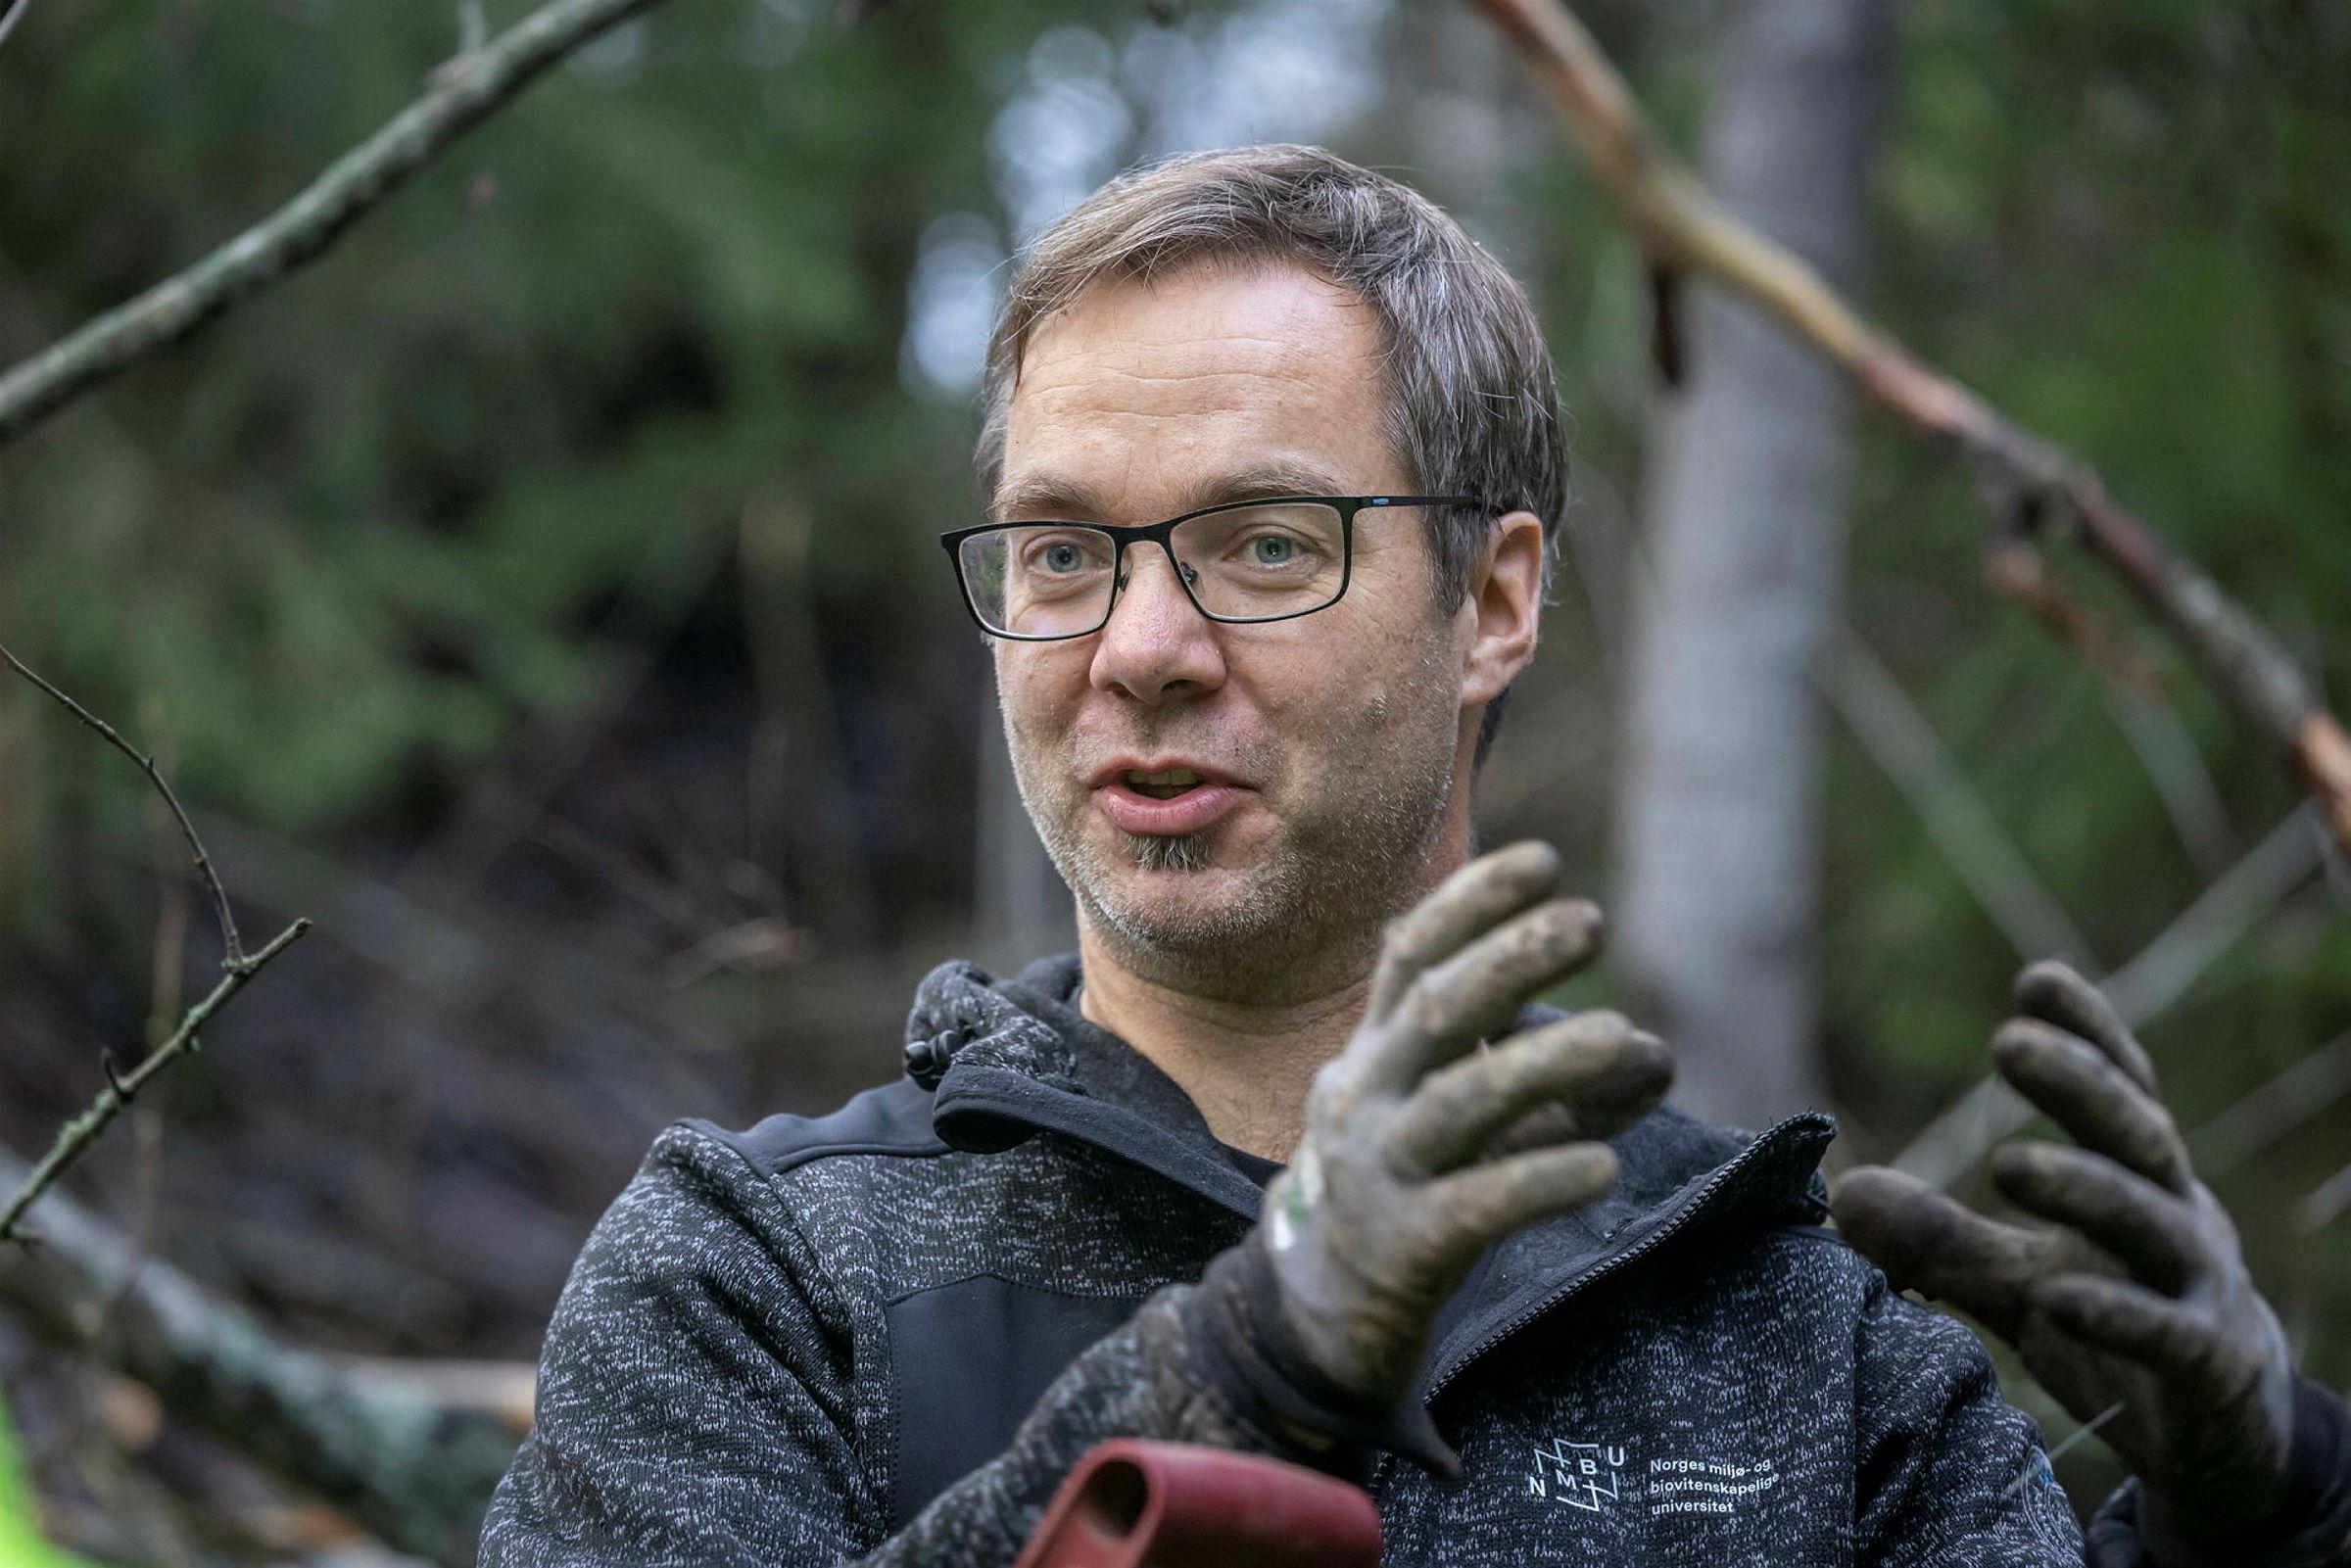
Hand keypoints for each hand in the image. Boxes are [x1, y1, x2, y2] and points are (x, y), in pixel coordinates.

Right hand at [1258, 841, 1671, 1429]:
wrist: (1321, 1318)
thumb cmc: (1414, 1191)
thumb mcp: (1470, 1122)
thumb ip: (1560, 1083)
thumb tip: (1658, 1053)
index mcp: (1375, 1050)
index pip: (1411, 955)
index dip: (1472, 902)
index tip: (1542, 859)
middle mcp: (1365, 1097)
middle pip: (1433, 1013)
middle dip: (1510, 959)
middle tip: (1591, 919)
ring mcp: (1378, 1172)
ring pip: (1458, 1104)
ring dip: (1542, 1063)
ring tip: (1622, 1035)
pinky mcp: (1404, 1249)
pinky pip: (1474, 1206)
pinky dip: (1538, 1180)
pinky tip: (1602, 1166)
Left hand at [1832, 960, 2296, 1547]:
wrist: (2220, 1436)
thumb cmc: (2112, 1323)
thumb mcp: (2018, 1279)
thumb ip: (1941, 1238)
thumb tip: (1841, 1192)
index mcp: (2137, 1179)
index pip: (2122, 1090)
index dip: (2090, 1033)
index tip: (2038, 979)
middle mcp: (2177, 1216)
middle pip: (2138, 1136)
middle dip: (2081, 1084)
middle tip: (2008, 1042)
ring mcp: (2201, 1289)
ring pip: (2154, 1224)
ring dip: (2086, 1189)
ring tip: (2011, 1164)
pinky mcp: (2210, 1367)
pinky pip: (2167, 1333)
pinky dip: (2117, 1312)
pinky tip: (2059, 1297)